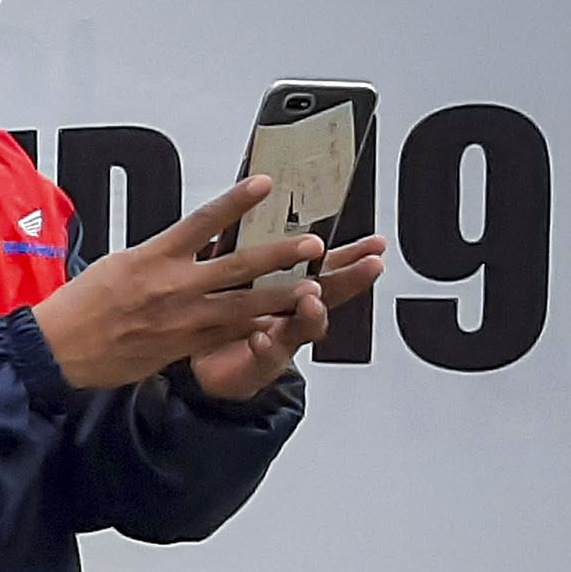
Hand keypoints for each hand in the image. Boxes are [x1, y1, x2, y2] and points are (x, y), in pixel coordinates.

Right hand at [29, 177, 329, 392]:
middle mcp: (173, 285)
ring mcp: (181, 318)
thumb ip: (158, 256)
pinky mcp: (181, 346)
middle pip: (236, 265)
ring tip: (312, 287)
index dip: (237, 201)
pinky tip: (278, 323)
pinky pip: (225, 334)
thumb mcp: (117, 264)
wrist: (58, 349)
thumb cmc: (80, 305)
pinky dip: (252, 328)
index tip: (265, 184)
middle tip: (310, 243)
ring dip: (280, 294)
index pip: (203, 221)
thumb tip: (183, 247)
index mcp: (154, 257)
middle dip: (278, 253)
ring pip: (242, 303)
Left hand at [193, 234, 384, 400]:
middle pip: (327, 295)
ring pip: (303, 327)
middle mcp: (288, 313)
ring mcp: (279, 340)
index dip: (351, 257)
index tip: (374, 244)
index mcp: (285, 287)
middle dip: (350, 280)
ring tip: (312, 300)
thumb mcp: (234, 275)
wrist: (196, 365)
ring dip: (311, 313)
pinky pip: (265, 357)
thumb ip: (248, 248)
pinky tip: (261, 337)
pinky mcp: (257, 364)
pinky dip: (266, 347)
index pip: (324, 268)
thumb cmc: (216, 317)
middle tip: (368, 266)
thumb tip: (257, 206)